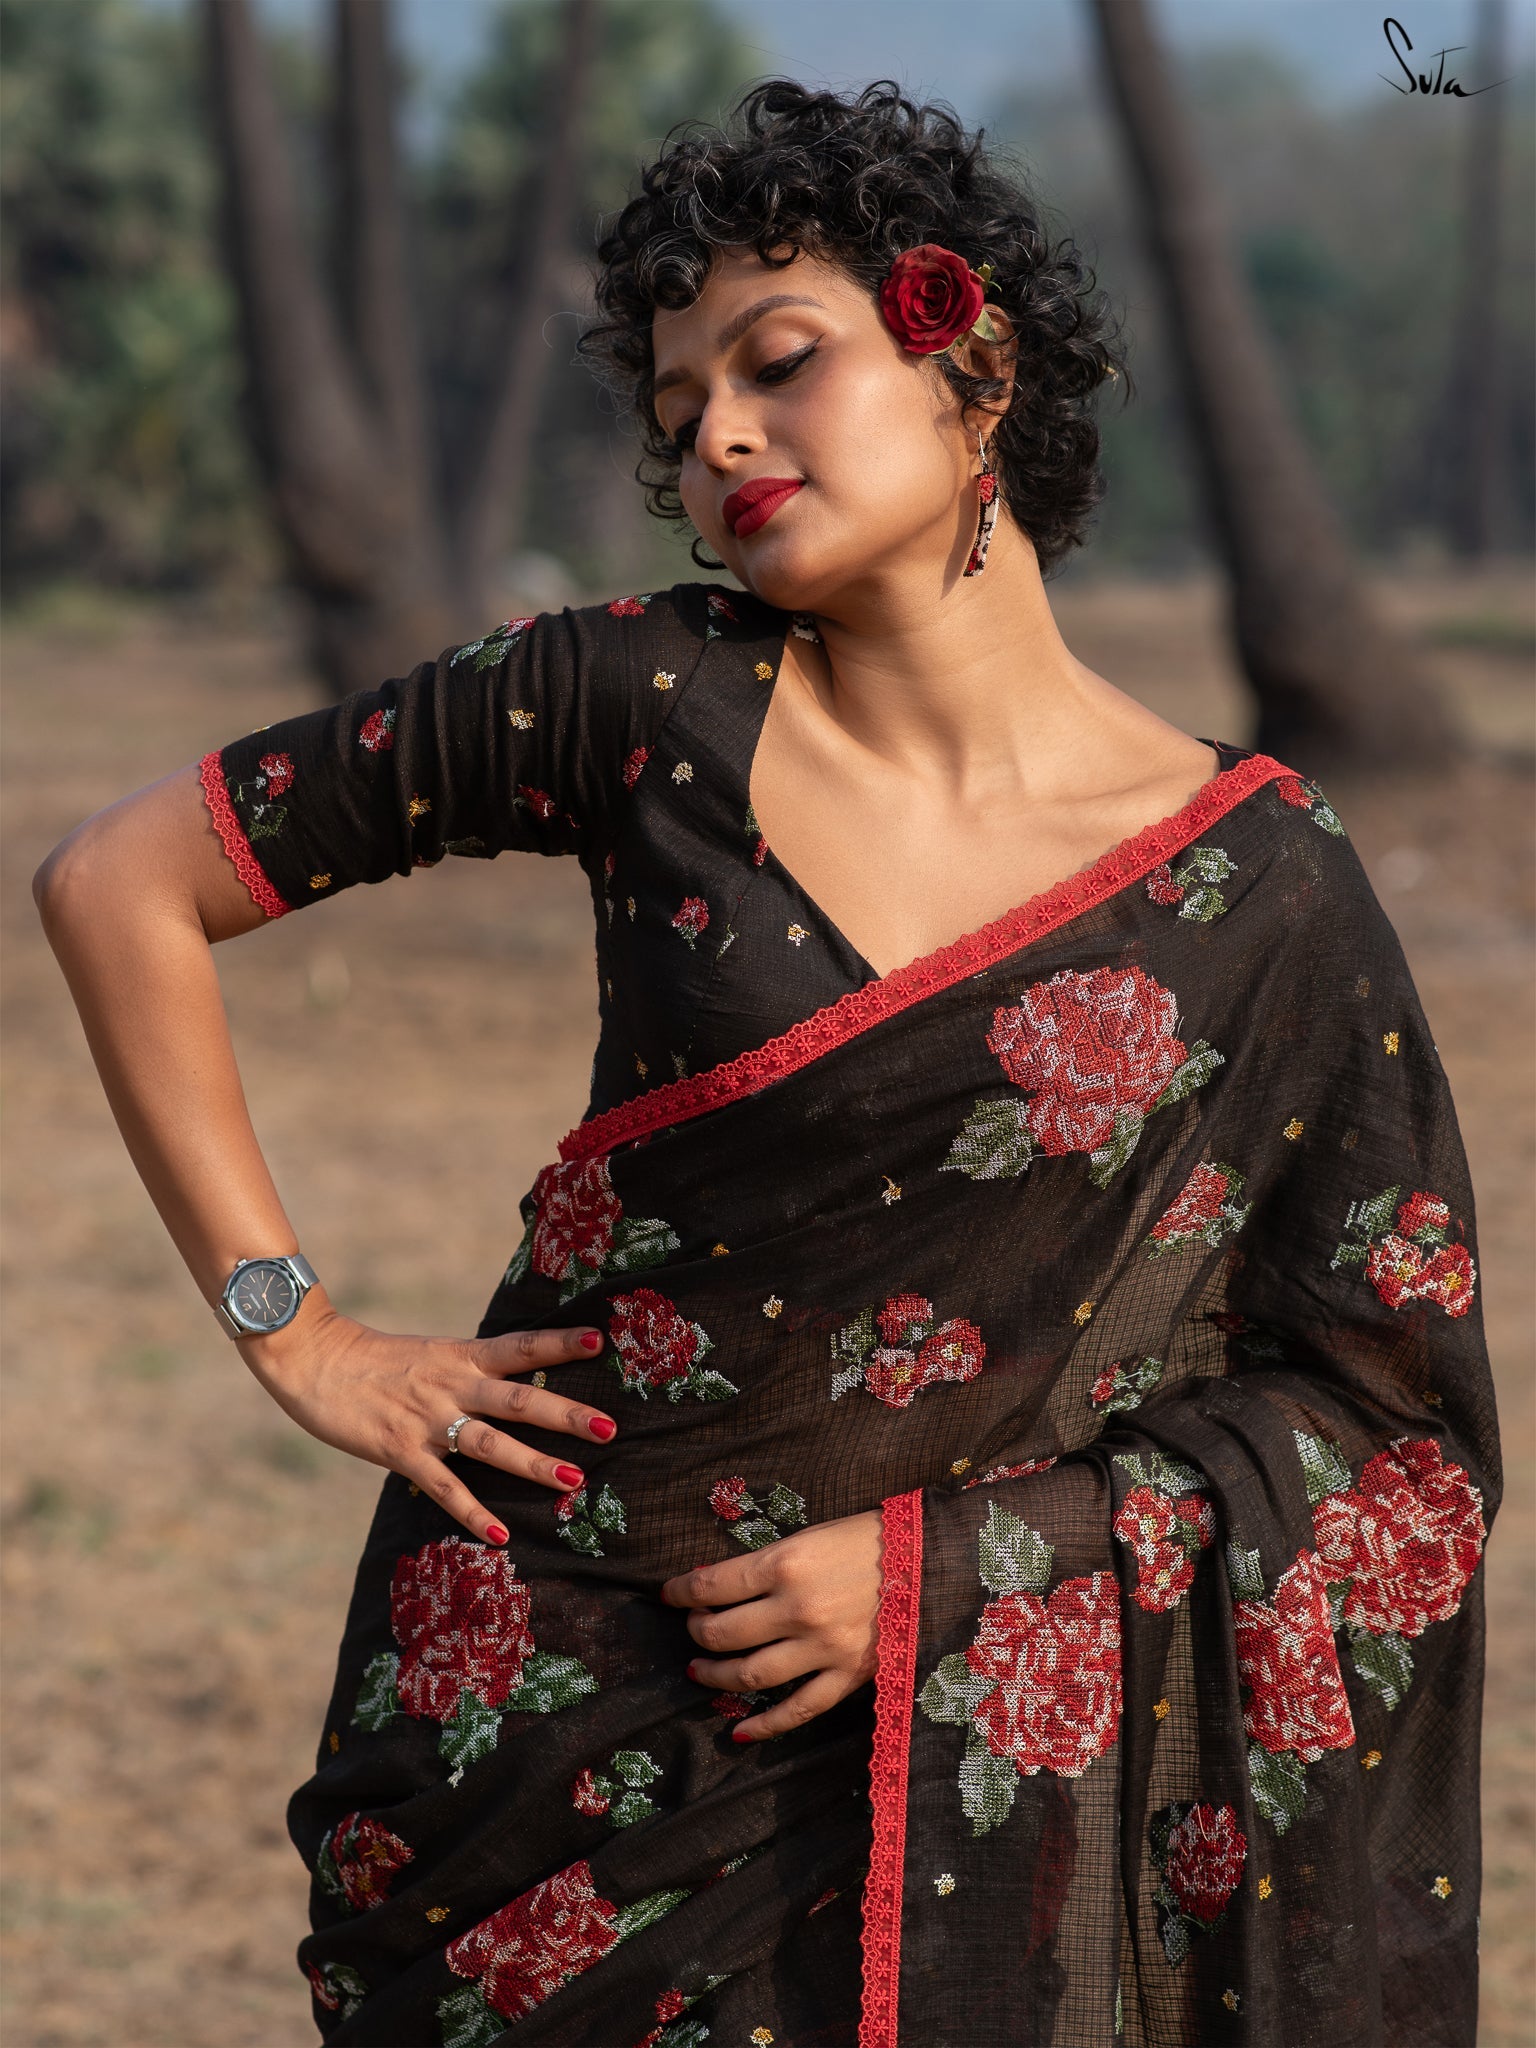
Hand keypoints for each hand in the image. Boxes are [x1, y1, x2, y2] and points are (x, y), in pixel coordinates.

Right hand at [239, 1292, 617, 1545]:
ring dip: (532, 1463)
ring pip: (489, 1443)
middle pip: (517, 1399)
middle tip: (608, 1427)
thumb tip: (510, 1387)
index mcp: (460, 1355)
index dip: (559, 1343)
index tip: (600, 1339)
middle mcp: (450, 1384)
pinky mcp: (399, 1450)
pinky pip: (444, 1487)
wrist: (314, 1357)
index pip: (519, 1346)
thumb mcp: (431, 1354)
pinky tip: (501, 1536)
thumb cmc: (374, 1359)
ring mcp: (426, 1419)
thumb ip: (468, 1371)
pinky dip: (473, 1513)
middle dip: (564, 1414)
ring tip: (572, 1480)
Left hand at [661, 1509, 883, 1741]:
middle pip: (723, 1633)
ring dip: (715, 1676)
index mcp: (785, 1564)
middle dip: (697, 1631)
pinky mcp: (848, 1676)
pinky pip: (798, 1710)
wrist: (933, 1561)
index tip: (670, 1594)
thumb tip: (717, 1583)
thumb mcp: (811, 1535)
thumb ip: (767, 1563)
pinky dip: (764, 1726)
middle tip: (693, 1627)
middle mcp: (797, 1609)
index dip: (682, 1592)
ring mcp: (822, 1648)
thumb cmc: (869, 1538)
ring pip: (749, 1674)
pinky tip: (739, 1733)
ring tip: (699, 1671)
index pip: (712, 1586)